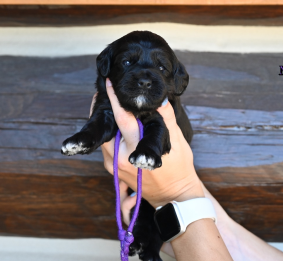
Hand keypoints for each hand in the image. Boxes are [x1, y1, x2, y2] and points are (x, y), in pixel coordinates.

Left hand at [100, 79, 203, 208]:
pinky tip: (115, 126)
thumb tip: (161, 99)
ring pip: (104, 138)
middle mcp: (121, 158)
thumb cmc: (179, 169)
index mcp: (136, 149)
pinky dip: (109, 135)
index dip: (115, 100)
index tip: (109, 84)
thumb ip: (167, 119)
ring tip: (108, 105)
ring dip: (106, 123)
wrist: (174, 197)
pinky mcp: (114, 171)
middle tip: (103, 92)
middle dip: (103, 109)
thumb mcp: (177, 141)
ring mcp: (115, 166)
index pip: (122, 119)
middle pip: (107, 128)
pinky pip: (106, 148)